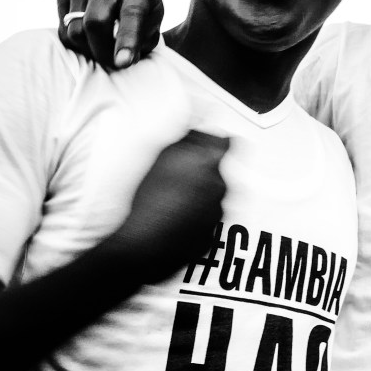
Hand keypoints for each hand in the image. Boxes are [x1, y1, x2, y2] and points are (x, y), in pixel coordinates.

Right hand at [57, 0, 163, 68]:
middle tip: (113, 63)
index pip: (131, 14)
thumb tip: (122, 58)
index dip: (127, 40)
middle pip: (95, 23)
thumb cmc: (142, 16)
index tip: (123, 62)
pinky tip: (90, 37)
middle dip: (103, 52)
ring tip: (103, 47)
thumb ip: (142, 42)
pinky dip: (77, 44)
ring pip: (75, 30)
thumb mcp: (152, 28)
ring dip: (89, 49)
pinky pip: (63, 32)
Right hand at [109, 130, 228, 282]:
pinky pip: (204, 221)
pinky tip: (170, 219)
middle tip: (174, 175)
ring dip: (197, 195)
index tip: (199, 146)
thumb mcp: (161, 156)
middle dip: (201, 170)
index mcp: (211, 165)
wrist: (142, 245)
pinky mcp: (210, 237)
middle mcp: (221, 189)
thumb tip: (198, 124)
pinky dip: (193, 218)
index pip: (228, 143)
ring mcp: (217, 215)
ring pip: (212, 197)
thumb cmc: (148, 200)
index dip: (213, 142)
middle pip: (218, 171)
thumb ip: (185, 137)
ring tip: (168, 200)